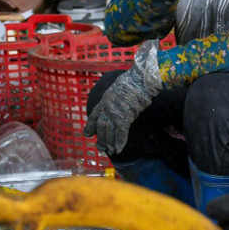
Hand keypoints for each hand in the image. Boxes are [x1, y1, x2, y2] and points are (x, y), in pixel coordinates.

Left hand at [82, 41, 167, 156]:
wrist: (140, 78)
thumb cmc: (136, 80)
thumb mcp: (123, 87)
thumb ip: (121, 97)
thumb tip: (127, 102)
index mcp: (106, 98)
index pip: (96, 114)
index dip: (91, 125)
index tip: (87, 134)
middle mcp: (108, 106)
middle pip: (101, 126)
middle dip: (100, 138)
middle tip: (100, 148)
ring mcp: (115, 112)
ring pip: (109, 131)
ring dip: (109, 142)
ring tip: (109, 151)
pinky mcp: (124, 116)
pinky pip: (120, 132)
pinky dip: (119, 141)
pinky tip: (119, 149)